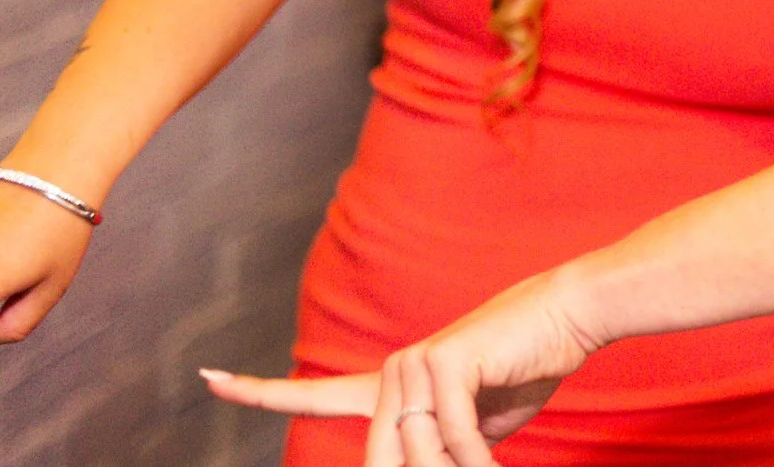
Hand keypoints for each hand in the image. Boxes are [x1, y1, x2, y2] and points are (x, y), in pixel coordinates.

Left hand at [204, 266, 598, 465]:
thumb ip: (435, 446)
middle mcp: (391, 371)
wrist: (565, 321)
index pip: (313, 394)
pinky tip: (492, 452)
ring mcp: (412, 363)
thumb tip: (415, 464)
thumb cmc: (523, 371)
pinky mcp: (441, 361)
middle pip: (382, 462)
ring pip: (415, 455)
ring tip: (487, 458)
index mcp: (389, 384)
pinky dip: (473, 456)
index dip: (259, 393)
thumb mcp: (472, 427)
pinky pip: (448, 436)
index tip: (207, 379)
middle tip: (470, 464)